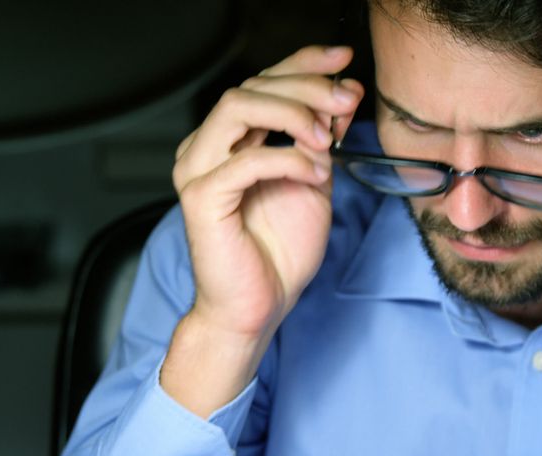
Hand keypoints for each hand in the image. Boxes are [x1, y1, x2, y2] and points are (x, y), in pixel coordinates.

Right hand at [171, 45, 364, 338]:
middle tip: (344, 100)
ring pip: (237, 107)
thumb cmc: (278, 253)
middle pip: (251, 86)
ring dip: (291, 113)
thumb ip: (321, 140)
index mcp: (229, 141)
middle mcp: (206, 147)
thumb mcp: (313, 183)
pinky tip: (315, 174)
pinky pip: (244, 161)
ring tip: (325, 138)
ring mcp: (197, 170)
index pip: (262, 83)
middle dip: (305, 85)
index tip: (344, 60)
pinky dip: (288, 160)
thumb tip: (343, 95)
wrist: (258, 308)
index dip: (303, 63)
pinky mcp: (201, 198)